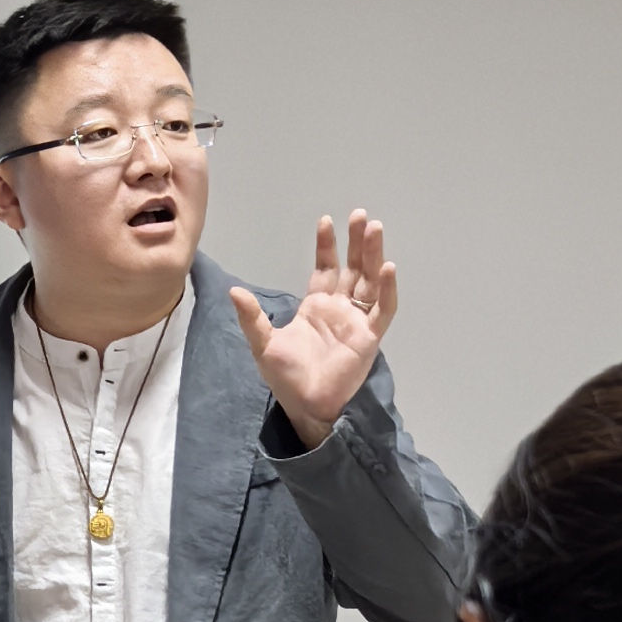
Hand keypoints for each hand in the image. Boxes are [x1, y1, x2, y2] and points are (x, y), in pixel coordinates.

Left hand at [229, 211, 397, 444]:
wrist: (305, 406)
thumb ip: (252, 317)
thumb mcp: (263, 344)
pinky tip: (386, 268)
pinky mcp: (369, 337)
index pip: (325, 268)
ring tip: (374, 229)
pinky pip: (382, 309)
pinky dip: (386, 290)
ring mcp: (356, 321)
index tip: (326, 221)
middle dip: (356, 242)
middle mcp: (339, 309)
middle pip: (352, 268)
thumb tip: (234, 290)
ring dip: (373, 256)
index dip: (327, 246)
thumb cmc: (286, 378)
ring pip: (369, 281)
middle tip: (360, 216)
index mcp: (316, 307)